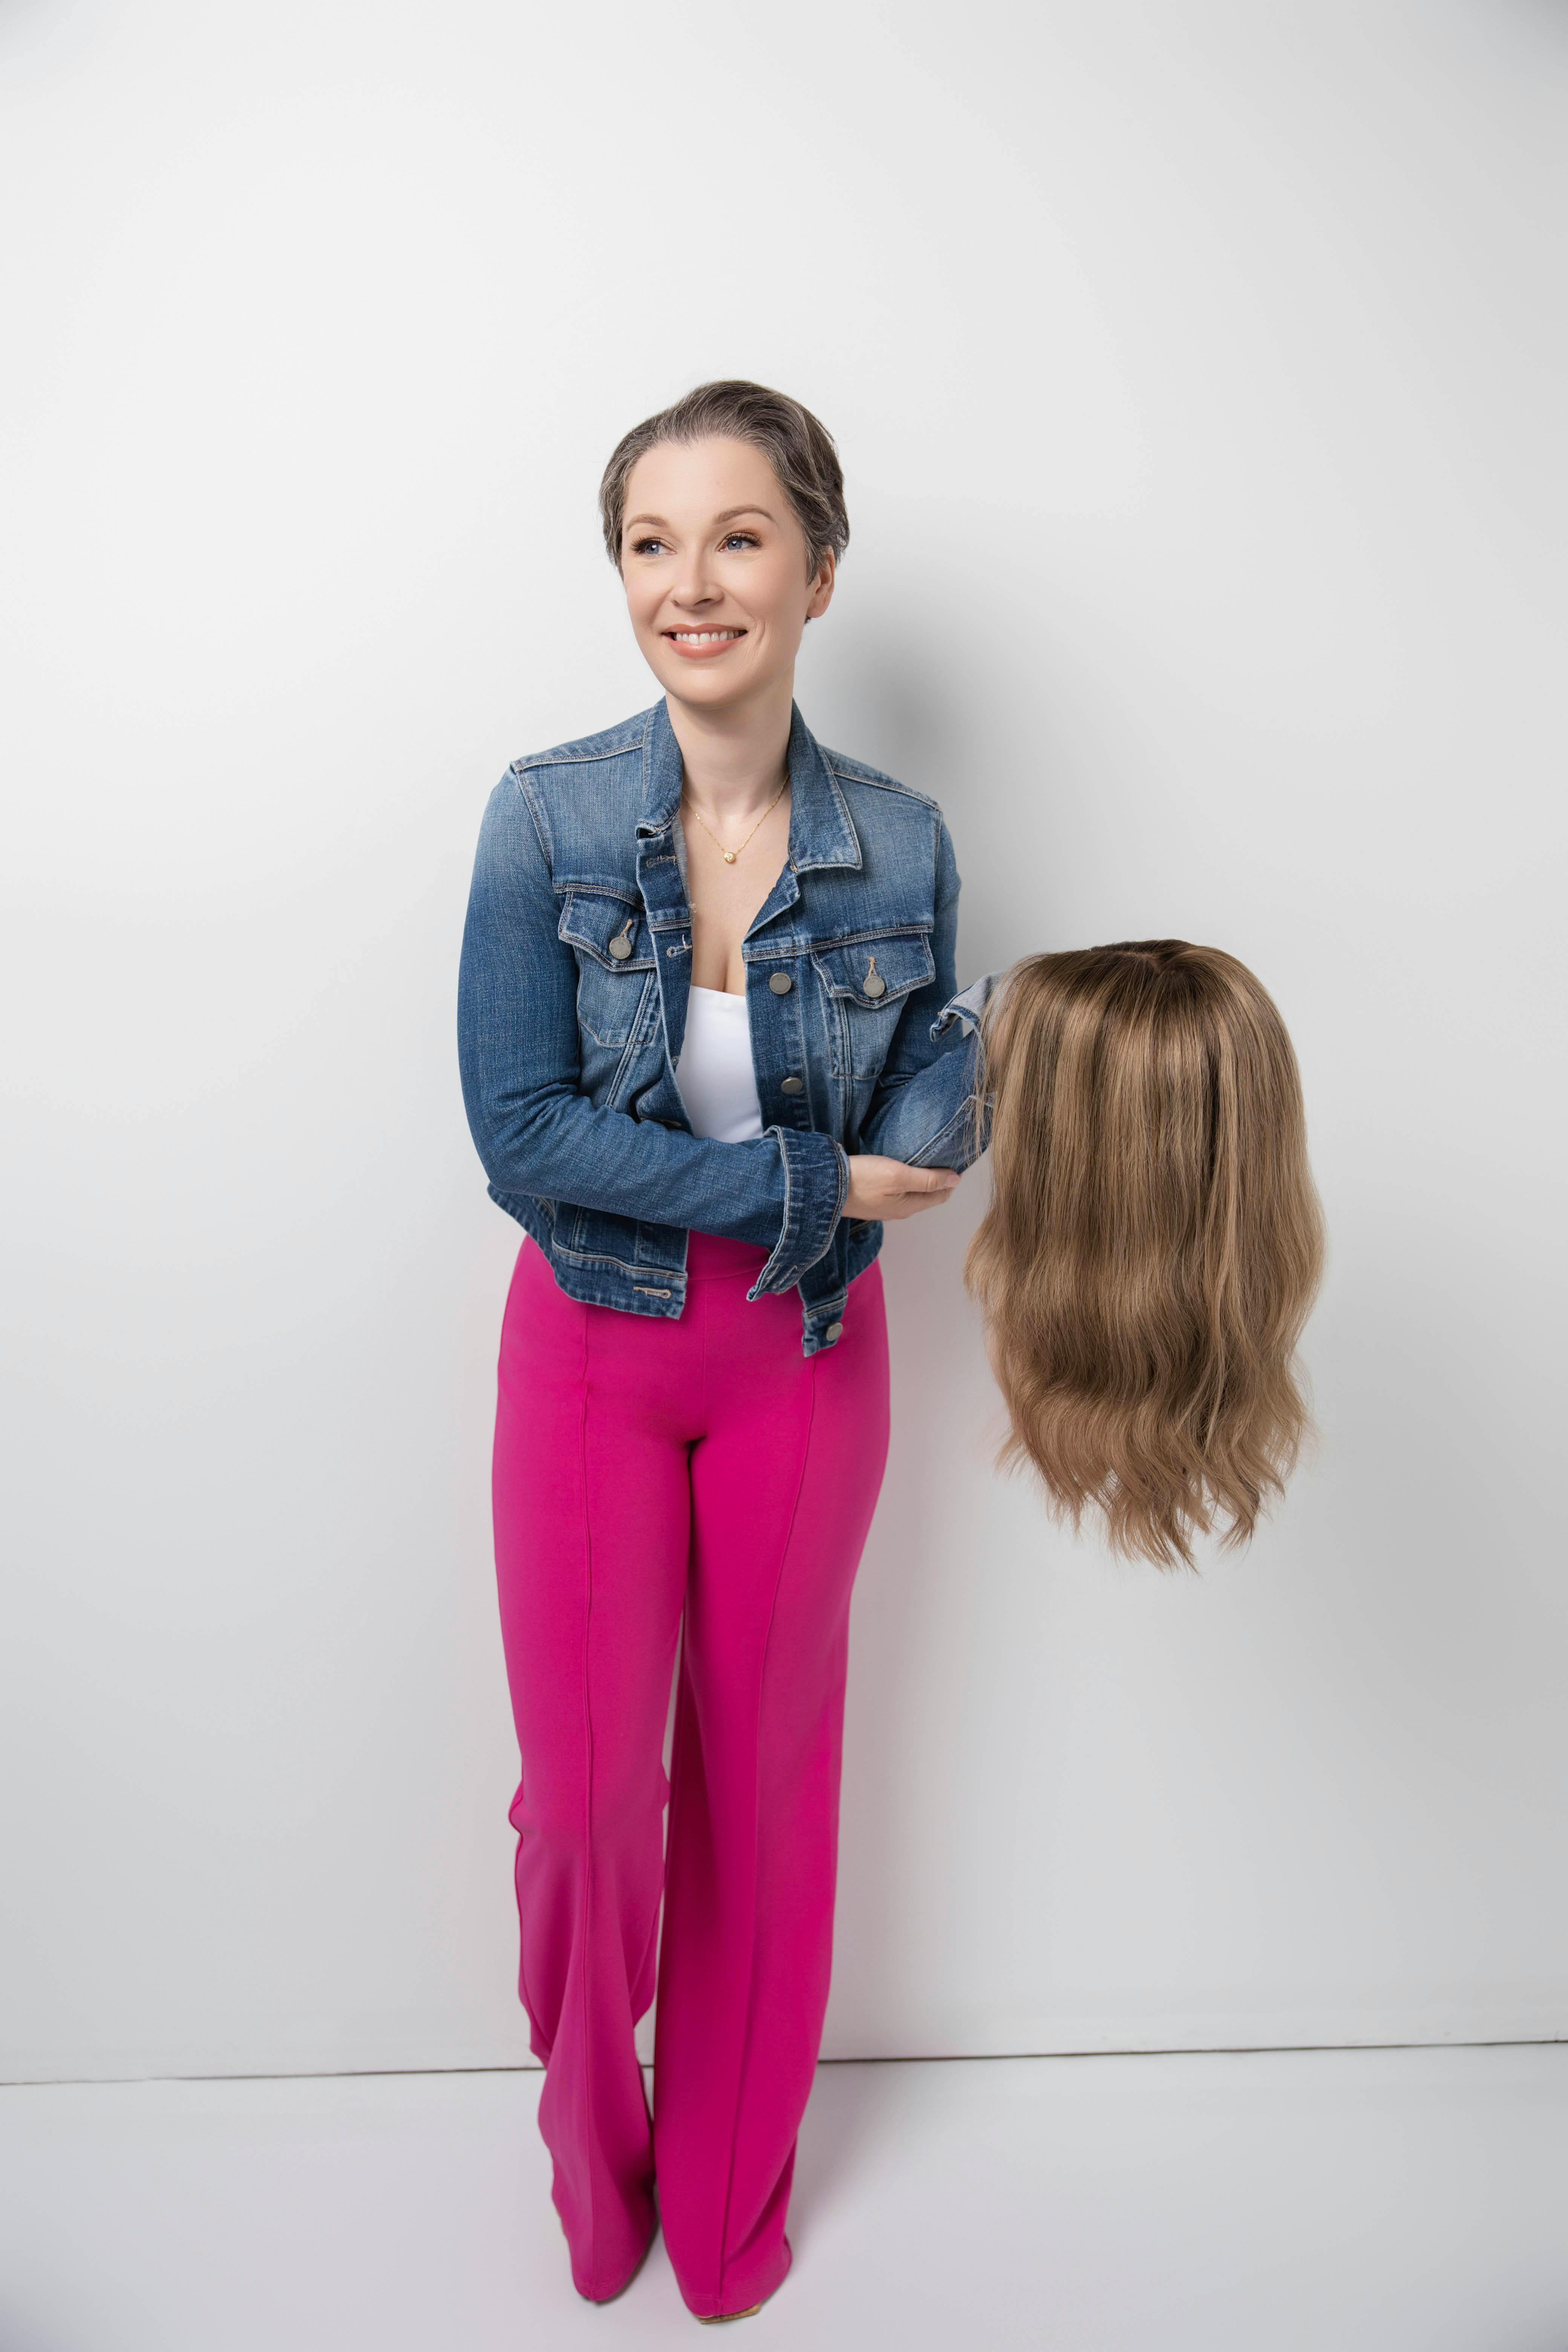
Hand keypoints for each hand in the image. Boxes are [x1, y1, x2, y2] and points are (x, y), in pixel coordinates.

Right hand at [843, 1155, 961, 1221]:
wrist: (823, 1186)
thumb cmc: (863, 1179)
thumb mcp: (899, 1175)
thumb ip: (928, 1179)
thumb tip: (956, 1180)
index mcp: (909, 1207)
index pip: (941, 1195)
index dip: (951, 1179)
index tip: (954, 1159)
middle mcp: (898, 1211)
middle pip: (926, 1195)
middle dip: (937, 1179)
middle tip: (941, 1156)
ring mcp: (882, 1207)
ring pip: (910, 1193)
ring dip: (920, 1179)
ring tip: (922, 1159)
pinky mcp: (869, 1200)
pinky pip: (895, 1191)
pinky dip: (903, 1180)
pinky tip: (898, 1167)